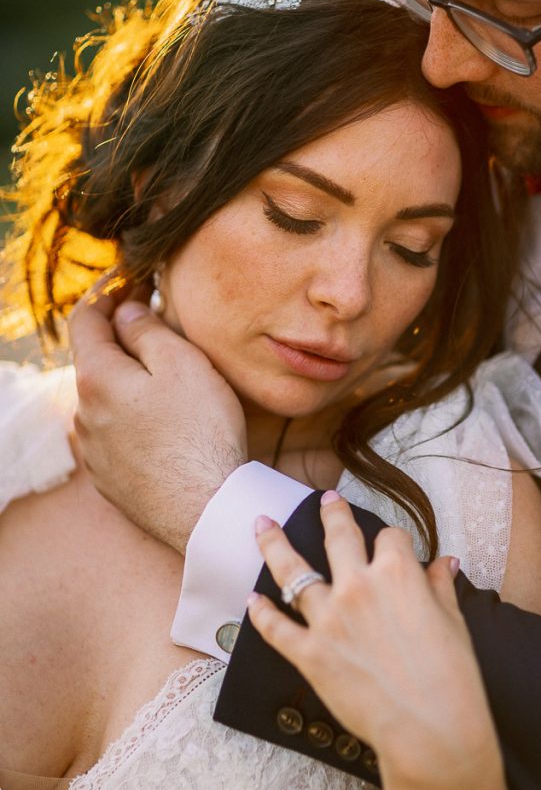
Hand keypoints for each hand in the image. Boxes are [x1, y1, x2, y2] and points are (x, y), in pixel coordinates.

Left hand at [68, 289, 246, 552]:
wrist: (208, 508)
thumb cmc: (201, 432)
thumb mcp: (182, 363)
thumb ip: (147, 330)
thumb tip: (125, 312)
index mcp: (97, 378)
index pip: (85, 319)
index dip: (106, 293)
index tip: (130, 281)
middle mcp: (83, 415)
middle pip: (94, 361)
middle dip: (119, 337)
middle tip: (155, 321)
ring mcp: (94, 452)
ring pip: (104, 400)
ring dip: (126, 381)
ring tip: (166, 377)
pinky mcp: (110, 481)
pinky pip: (115, 435)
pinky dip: (131, 417)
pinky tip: (163, 424)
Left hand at [248, 493, 508, 789]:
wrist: (431, 727)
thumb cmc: (450, 676)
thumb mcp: (453, 621)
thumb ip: (440, 586)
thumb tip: (445, 562)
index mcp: (397, 573)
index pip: (390, 538)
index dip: (393, 540)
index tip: (392, 545)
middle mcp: (358, 586)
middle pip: (338, 536)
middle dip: (332, 513)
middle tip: (325, 499)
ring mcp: (329, 619)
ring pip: (293, 571)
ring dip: (274, 544)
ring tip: (262, 524)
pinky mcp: (310, 653)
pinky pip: (276, 628)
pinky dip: (261, 614)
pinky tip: (252, 600)